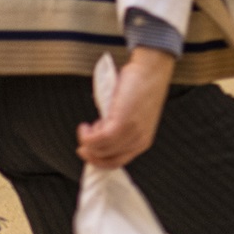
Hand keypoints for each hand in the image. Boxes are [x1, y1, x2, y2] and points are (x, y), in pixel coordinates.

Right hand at [77, 48, 175, 167]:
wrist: (151, 71)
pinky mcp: (121, 124)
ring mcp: (130, 134)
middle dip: (90, 155)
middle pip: (107, 161)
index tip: (88, 153)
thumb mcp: (131, 115)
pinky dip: (86, 135)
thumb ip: (118, 127)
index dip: (100, 161)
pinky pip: (96, 140)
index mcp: (143, 142)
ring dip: (88, 142)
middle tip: (82, 145)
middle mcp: (138, 142)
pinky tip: (85, 125)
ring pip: (100, 151)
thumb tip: (100, 131)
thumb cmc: (140, 88)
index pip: (118, 162)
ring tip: (87, 128)